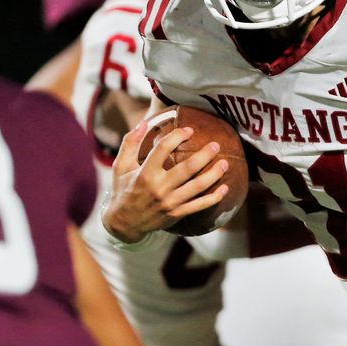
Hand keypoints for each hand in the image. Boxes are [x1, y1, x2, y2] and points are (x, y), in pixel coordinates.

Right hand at [102, 120, 229, 242]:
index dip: (177, 136)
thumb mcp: (121, 165)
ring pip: (197, 187)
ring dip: (214, 174)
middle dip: (204, 155)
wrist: (123, 223)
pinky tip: (225, 189)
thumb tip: (143, 122)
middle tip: (215, 145)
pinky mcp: (176, 214)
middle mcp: (158, 187)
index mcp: (145, 173)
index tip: (189, 130)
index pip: (163, 149)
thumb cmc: (123, 189)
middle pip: (187, 168)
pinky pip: (199, 206)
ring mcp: (169, 202)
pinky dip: (214, 198)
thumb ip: (131, 142)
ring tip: (225, 162)